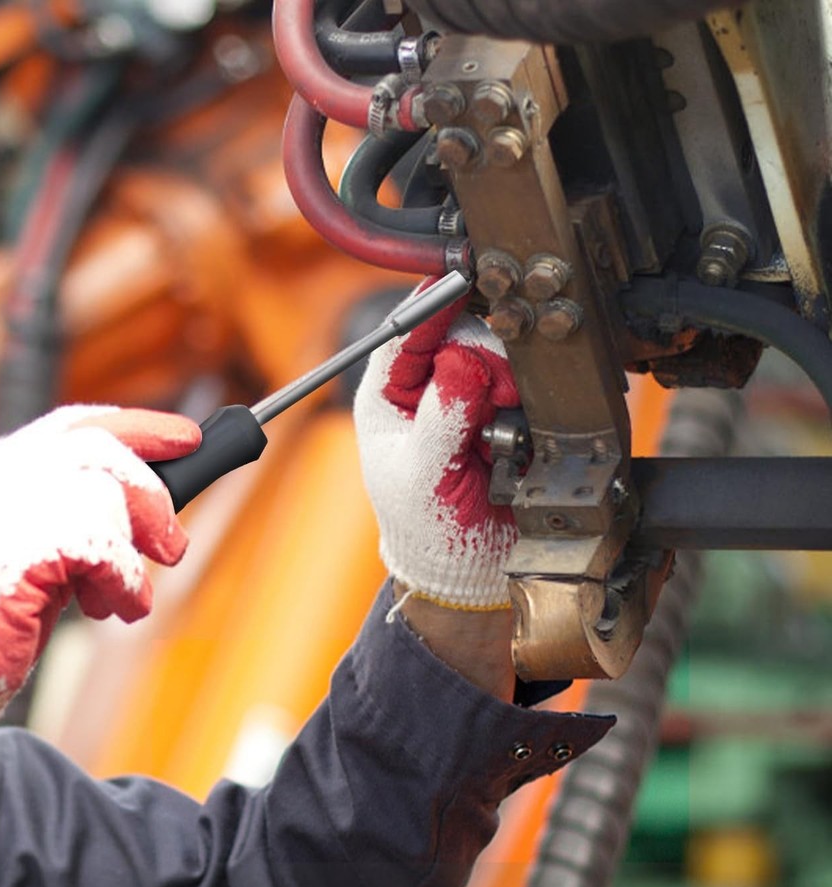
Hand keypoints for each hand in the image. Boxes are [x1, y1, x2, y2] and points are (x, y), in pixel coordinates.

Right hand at [0, 405, 199, 762]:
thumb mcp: (18, 551)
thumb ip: (64, 518)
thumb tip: (144, 508)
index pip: (72, 425)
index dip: (136, 427)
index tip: (184, 436)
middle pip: (100, 449)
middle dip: (152, 492)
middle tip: (172, 544)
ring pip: (107, 499)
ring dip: (133, 557)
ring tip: (119, 597)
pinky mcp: (18, 556)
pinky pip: (106, 551)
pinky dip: (126, 584)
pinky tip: (113, 609)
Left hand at [354, 278, 519, 610]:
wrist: (471, 570)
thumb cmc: (427, 529)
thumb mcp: (423, 476)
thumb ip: (442, 419)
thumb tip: (463, 362)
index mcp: (388, 398)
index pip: (402, 336)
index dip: (430, 308)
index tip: (460, 284)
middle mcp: (426, 391)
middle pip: (458, 336)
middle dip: (483, 357)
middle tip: (496, 396)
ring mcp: (466, 401)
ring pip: (496, 357)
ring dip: (508, 383)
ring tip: (503, 428)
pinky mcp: (503, 415)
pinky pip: (523, 387)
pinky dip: (529, 401)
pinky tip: (522, 431)